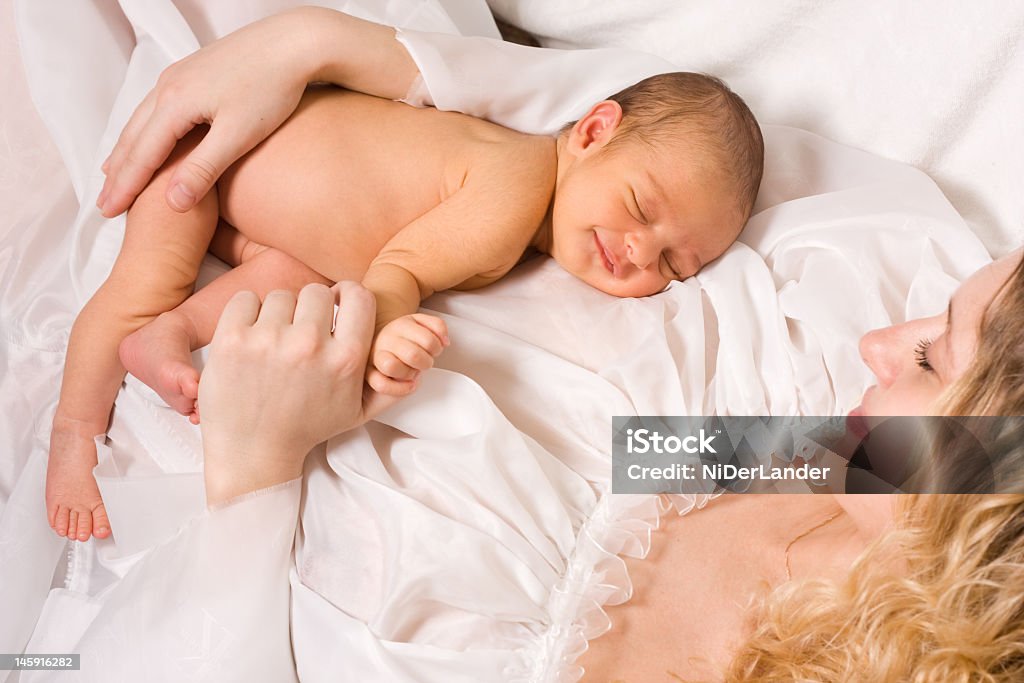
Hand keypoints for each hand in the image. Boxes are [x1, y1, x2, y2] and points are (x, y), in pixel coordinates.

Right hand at [97, 9, 318, 216]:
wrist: (294, 43)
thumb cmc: (272, 88)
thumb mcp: (239, 135)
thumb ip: (204, 169)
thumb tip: (172, 203)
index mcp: (175, 103)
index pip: (142, 155)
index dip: (125, 187)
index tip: (109, 212)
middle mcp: (168, 86)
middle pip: (134, 137)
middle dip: (118, 173)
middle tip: (104, 203)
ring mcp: (179, 76)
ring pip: (142, 120)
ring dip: (127, 151)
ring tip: (113, 174)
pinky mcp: (193, 73)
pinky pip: (156, 108)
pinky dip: (144, 130)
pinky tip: (148, 138)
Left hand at [198, 282, 399, 502]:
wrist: (254, 451)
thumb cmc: (308, 428)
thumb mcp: (358, 412)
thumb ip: (390, 387)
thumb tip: (418, 369)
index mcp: (346, 359)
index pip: (358, 295)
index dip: (347, 295)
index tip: (337, 304)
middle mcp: (310, 345)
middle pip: (317, 292)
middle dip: (311, 308)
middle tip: (302, 329)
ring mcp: (268, 340)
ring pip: (281, 295)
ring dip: (279, 313)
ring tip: (275, 339)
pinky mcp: (232, 340)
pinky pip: (246, 300)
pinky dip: (248, 312)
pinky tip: (252, 335)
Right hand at [367, 313, 448, 395]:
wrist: (382, 341)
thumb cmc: (406, 337)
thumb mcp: (423, 325)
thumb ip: (438, 326)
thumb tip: (445, 341)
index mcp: (401, 325)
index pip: (428, 340)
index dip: (437, 348)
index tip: (434, 350)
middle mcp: (386, 339)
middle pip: (413, 355)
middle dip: (426, 362)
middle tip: (425, 362)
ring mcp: (375, 356)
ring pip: (391, 366)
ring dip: (409, 373)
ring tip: (413, 372)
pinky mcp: (369, 373)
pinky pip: (381, 384)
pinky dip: (399, 388)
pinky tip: (409, 384)